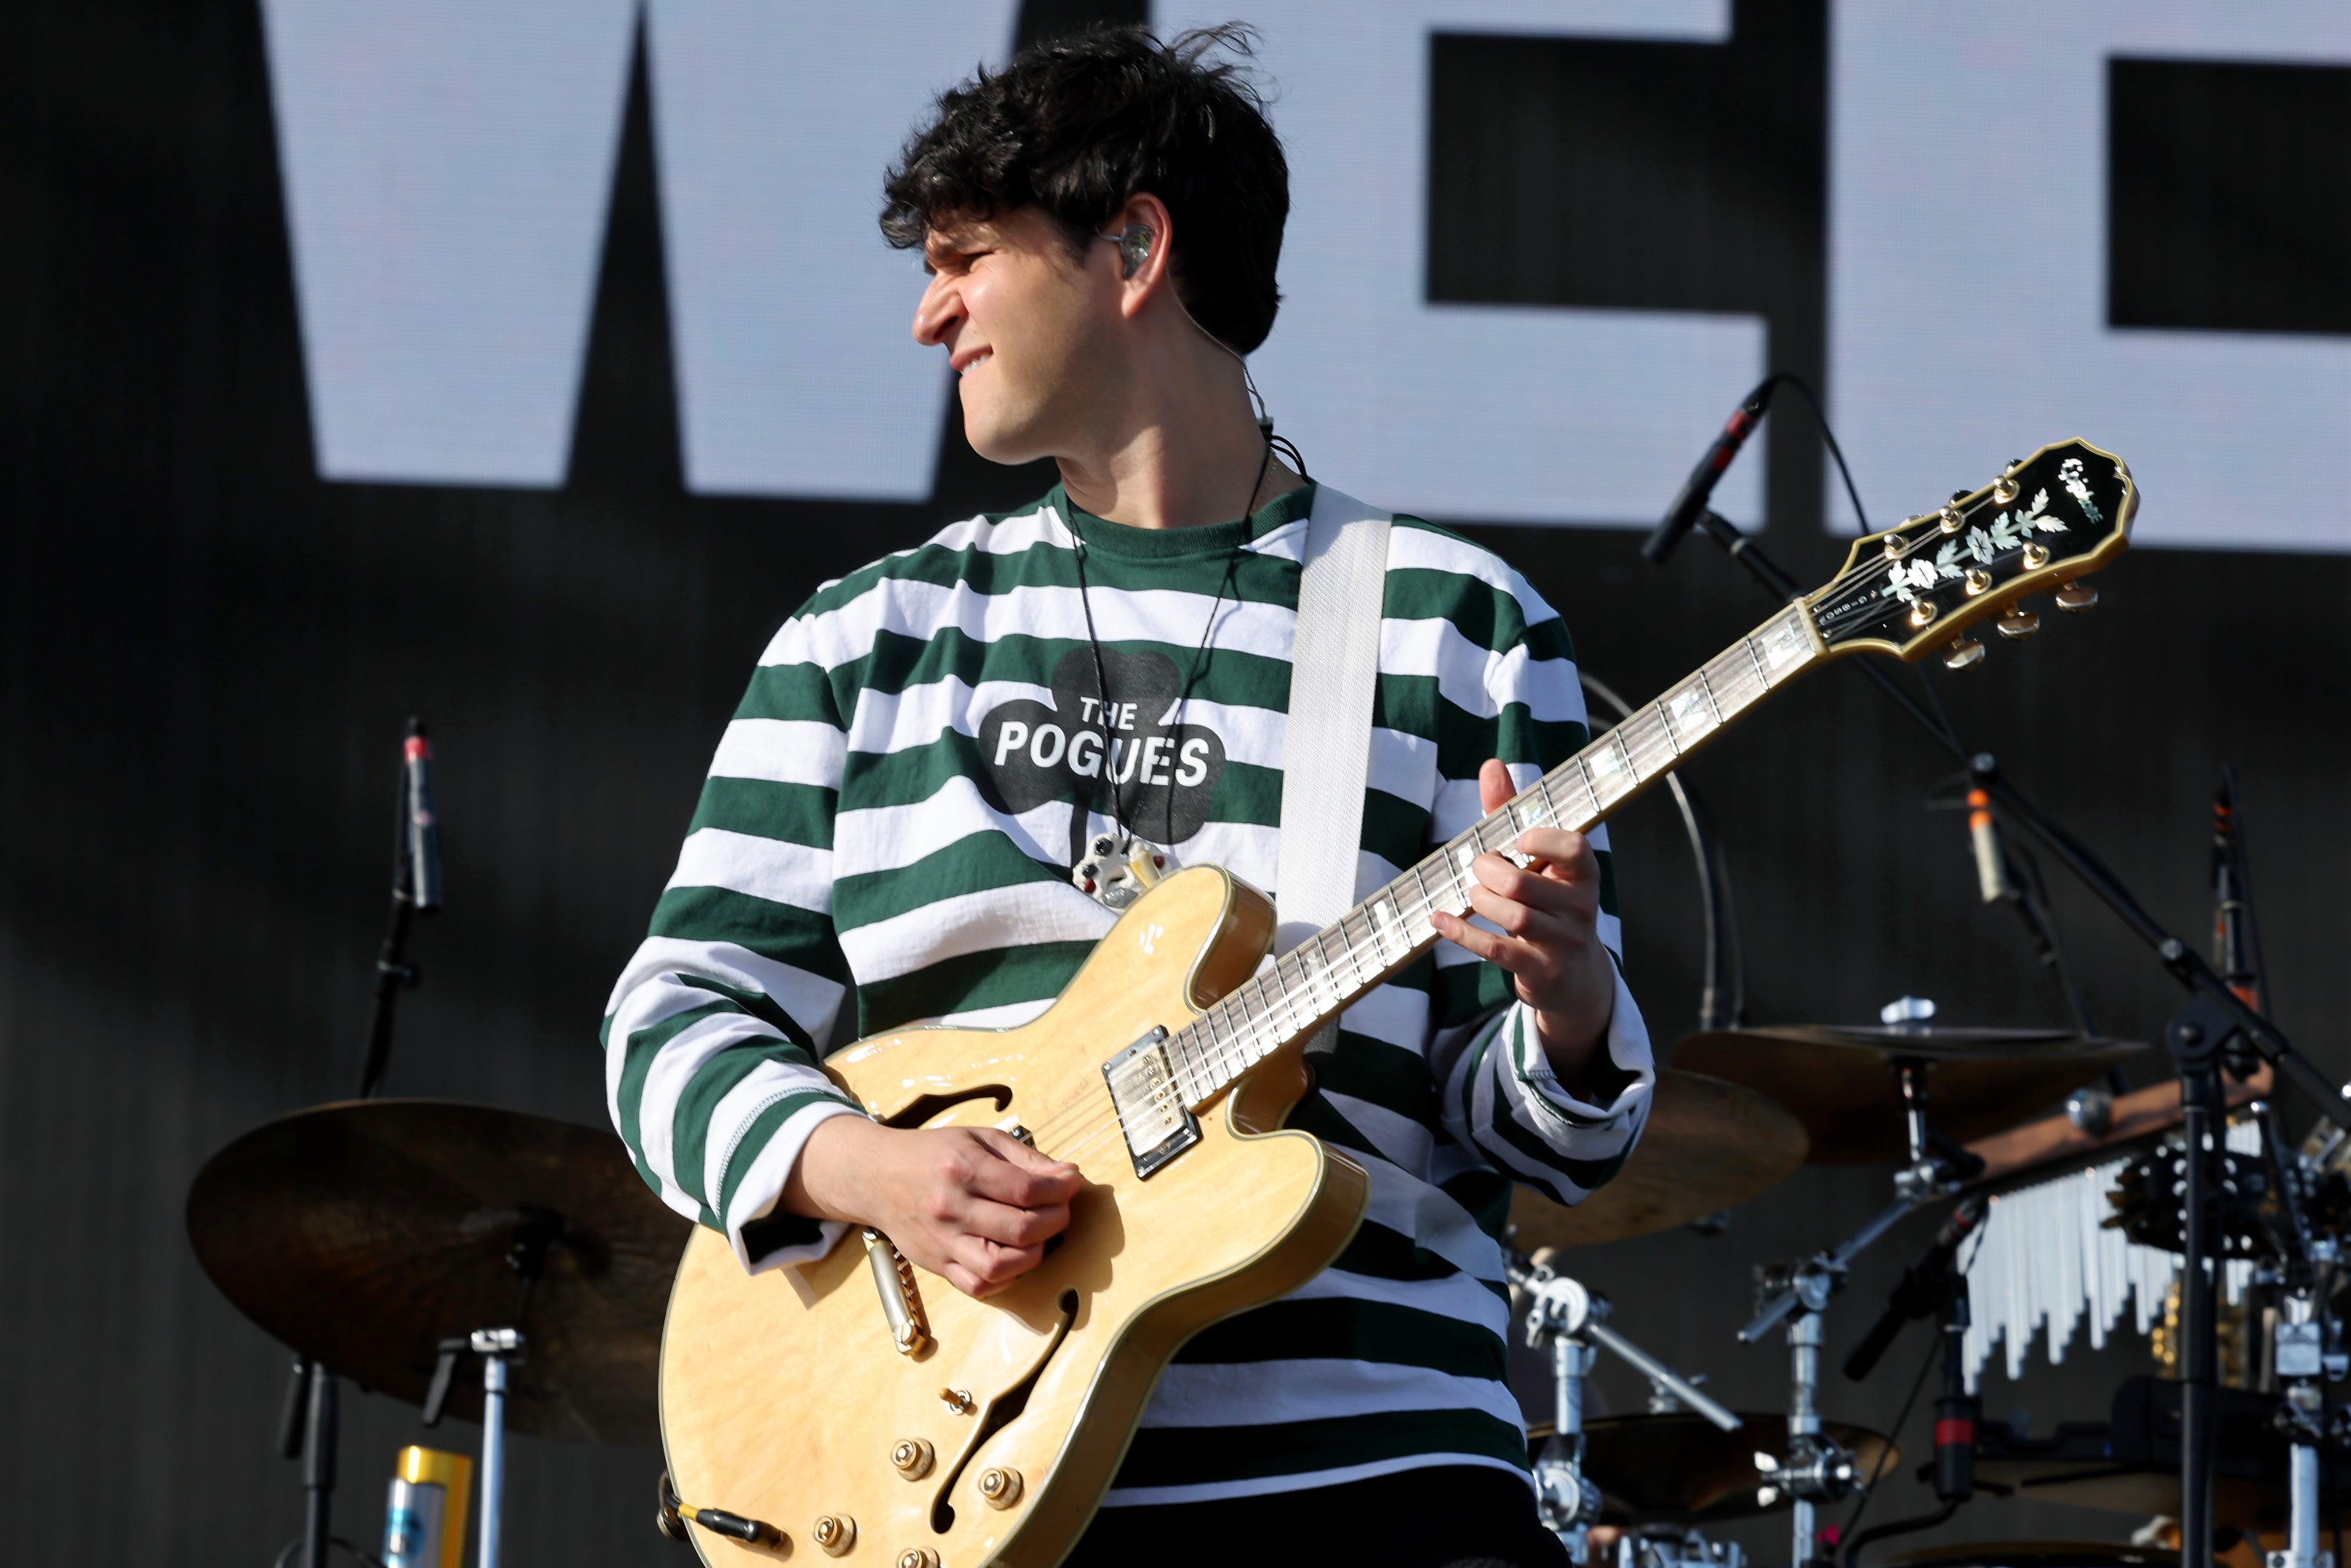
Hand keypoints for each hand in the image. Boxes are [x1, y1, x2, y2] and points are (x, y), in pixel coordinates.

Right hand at [786, 1116, 1082, 1298]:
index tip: (1072, 1183)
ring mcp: (942, 1241)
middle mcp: (951, 1208)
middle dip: (1055, 1220)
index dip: (1061, 1189)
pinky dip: (1006, 1277)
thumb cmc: (933, 1154)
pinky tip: (1013, 1256)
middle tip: (1060, 1208)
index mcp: (962, 1169)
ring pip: (1001, 1266)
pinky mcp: (937, 1264)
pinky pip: (979, 1286)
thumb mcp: (980, 1139)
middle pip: (1020, 1229)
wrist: (877, 1176)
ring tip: (1038, 1235)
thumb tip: (1068, 1177)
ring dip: (1034, 1253)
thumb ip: (1026, 1158)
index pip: (1026, 1189)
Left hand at [1431, 758, 1618, 1093]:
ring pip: (1514, 917)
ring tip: (1474, 894)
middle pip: (1524, 884)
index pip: (1575, 848)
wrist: (1574, 975)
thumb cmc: (1548, 903)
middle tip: (1479, 869)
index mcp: (1585, 874)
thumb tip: (1491, 764)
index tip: (1515, 841)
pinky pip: (1495, 949)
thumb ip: (1513, 813)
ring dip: (1479, 900)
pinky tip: (1439, 919)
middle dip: (1489, 872)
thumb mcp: (1539, 862)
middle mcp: (1580, 907)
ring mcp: (1563, 942)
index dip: (1542, 839)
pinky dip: (1461, 932)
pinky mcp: (1542, 970)